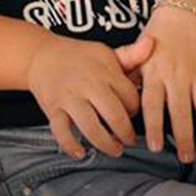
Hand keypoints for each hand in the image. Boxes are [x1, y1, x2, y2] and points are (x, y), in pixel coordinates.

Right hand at [27, 34, 150, 158]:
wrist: (42, 55)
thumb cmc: (80, 57)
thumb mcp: (106, 53)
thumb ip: (131, 54)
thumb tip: (153, 42)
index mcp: (106, 72)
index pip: (130, 98)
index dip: (136, 110)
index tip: (134, 115)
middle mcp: (89, 85)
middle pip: (114, 115)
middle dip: (126, 133)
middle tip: (130, 140)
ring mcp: (70, 98)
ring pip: (91, 127)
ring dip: (106, 144)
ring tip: (115, 150)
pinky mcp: (53, 109)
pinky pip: (61, 131)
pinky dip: (71, 145)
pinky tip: (81, 153)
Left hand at [140, 2, 195, 161]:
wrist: (186, 11)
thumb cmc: (159, 36)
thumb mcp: (140, 55)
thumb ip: (132, 79)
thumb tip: (120, 104)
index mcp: (155, 71)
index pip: (152, 104)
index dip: (153, 127)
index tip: (155, 148)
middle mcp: (177, 72)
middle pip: (180, 110)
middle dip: (184, 137)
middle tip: (186, 158)